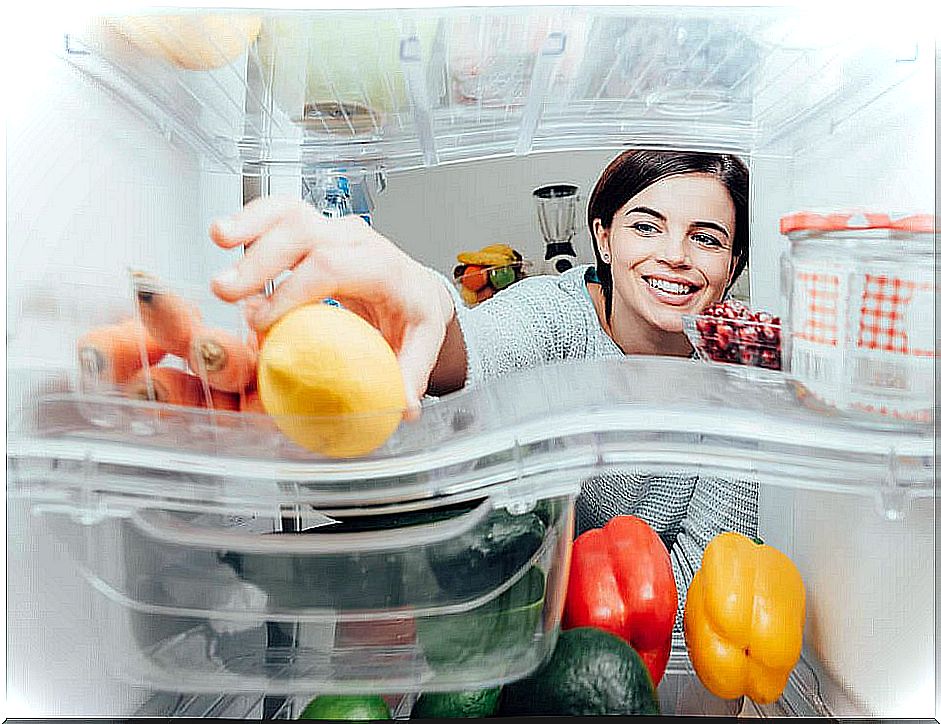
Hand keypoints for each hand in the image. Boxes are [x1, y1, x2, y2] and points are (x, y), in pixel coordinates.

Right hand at [209, 196, 455, 413]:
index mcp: (384, 267)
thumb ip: (410, 375)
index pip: (334, 266)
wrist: (417, 290)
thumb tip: (402, 408)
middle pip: (305, 232)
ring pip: (289, 213)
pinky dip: (250, 219)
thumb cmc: (414, 314)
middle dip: (261, 260)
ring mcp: (333, 229)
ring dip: (250, 226)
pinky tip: (224, 234)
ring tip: (218, 241)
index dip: (294, 290)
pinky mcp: (313, 228)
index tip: (264, 322)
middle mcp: (358, 240)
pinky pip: (279, 212)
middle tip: (227, 292)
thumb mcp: (422, 345)